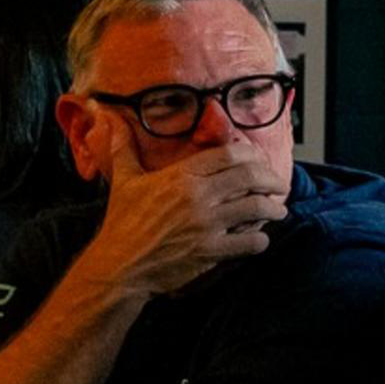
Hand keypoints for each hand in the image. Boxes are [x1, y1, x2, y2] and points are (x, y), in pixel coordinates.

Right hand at [86, 148, 290, 301]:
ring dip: (273, 208)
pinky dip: (261, 239)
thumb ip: (122, 147)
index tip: (259, 161)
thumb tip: (107, 117)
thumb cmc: (121, 223)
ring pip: (257, 208)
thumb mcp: (123, 181)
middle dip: (271, 179)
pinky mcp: (211, 251)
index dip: (252, 155)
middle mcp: (197, 196)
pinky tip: (258, 238)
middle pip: (251, 176)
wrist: (119, 266)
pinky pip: (251, 242)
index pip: (230, 154)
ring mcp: (206, 225)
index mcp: (180, 176)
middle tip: (277, 184)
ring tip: (276, 210)